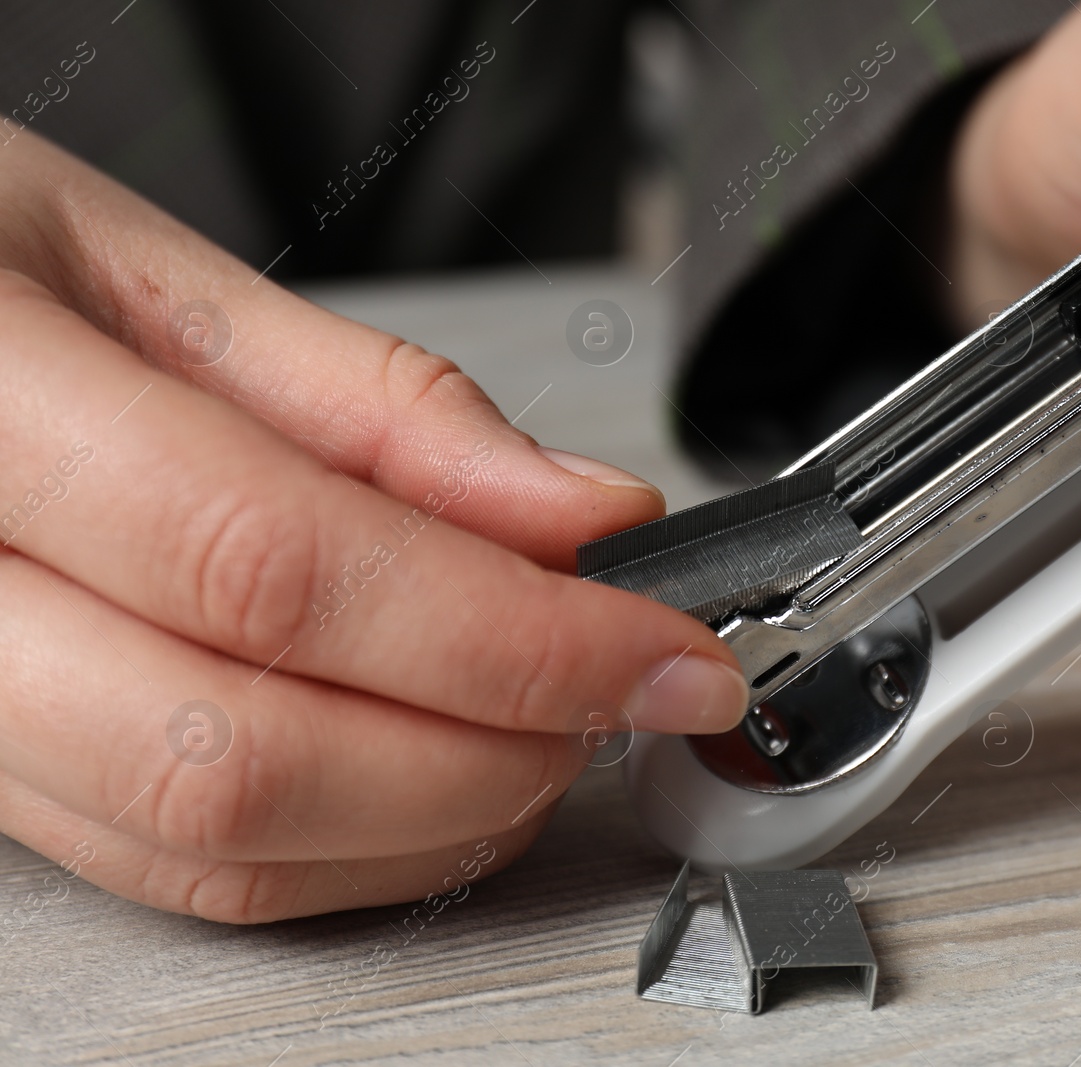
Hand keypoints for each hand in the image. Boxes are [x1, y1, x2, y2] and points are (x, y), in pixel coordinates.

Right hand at [0, 133, 746, 921]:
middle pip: (244, 756)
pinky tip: (437, 764)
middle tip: (619, 686)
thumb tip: (571, 513)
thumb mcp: (138, 267)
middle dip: (491, 748)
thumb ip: (372, 403)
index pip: (277, 569)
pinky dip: (348, 841)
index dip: (508, 633)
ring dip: (438, 815)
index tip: (660, 645)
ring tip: (546, 718)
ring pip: (211, 850)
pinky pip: (171, 864)